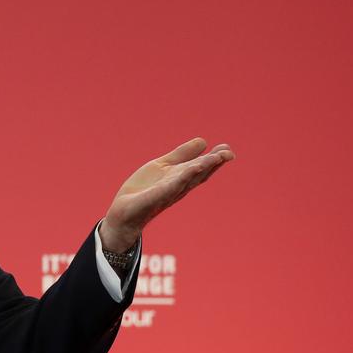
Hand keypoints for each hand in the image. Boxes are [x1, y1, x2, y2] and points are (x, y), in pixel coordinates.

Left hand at [101, 137, 235, 251]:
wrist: (123, 211)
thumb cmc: (145, 189)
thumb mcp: (163, 165)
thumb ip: (182, 154)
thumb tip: (203, 141)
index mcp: (181, 178)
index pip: (201, 168)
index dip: (214, 160)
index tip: (227, 149)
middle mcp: (178, 186)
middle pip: (198, 174)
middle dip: (213, 164)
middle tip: (228, 153)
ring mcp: (167, 193)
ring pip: (187, 179)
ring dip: (201, 169)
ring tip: (215, 158)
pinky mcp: (154, 198)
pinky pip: (168, 188)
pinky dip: (180, 179)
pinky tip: (190, 169)